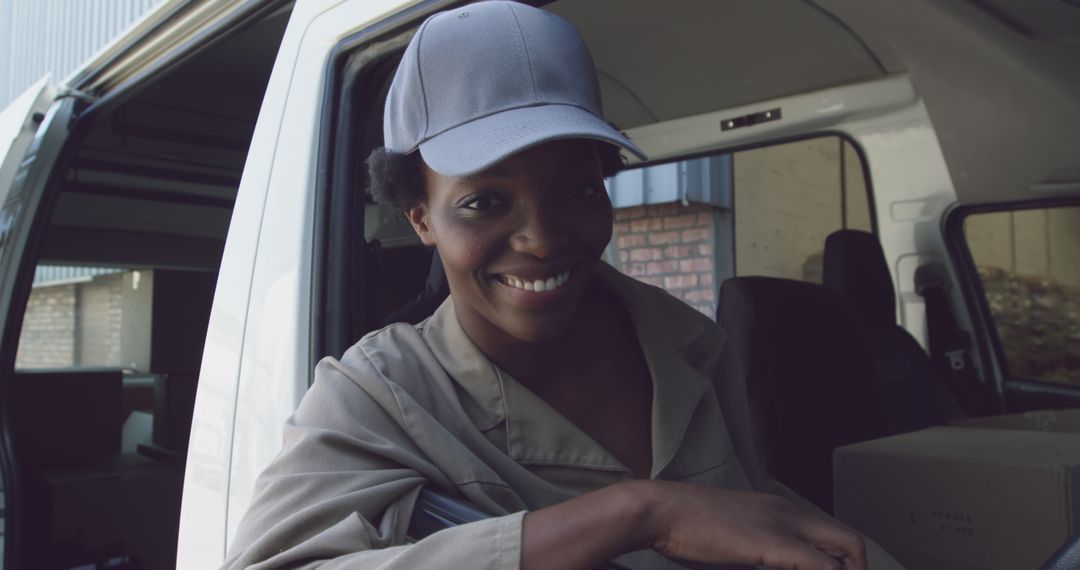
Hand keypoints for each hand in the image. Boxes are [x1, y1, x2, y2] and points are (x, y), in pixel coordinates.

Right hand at [639, 480, 866, 569]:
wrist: (662, 510)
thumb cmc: (686, 527)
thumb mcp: (732, 539)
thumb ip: (757, 552)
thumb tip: (768, 561)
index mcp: (778, 509)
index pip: (829, 536)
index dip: (842, 565)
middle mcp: (788, 512)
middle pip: (849, 542)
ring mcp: (783, 526)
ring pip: (844, 553)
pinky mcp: (774, 544)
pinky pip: (821, 568)